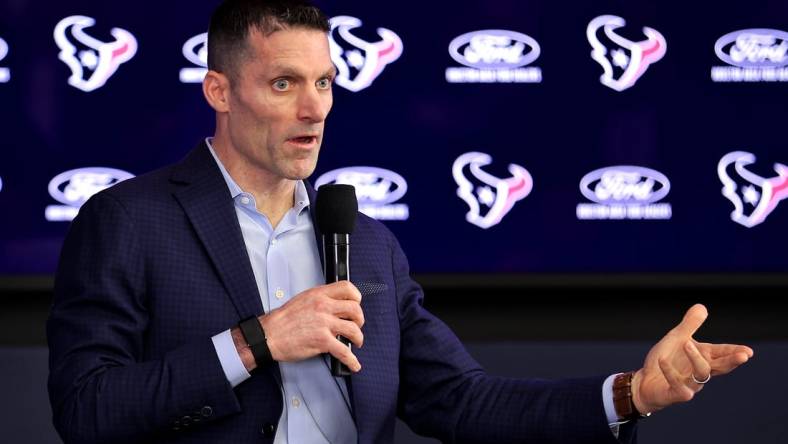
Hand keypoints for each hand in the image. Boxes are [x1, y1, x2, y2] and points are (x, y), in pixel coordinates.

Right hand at [260, 280, 364, 371]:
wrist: (270, 335)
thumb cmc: (284, 319)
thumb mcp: (303, 300)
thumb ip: (320, 299)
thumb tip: (335, 304)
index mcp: (319, 295)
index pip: (347, 288)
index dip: (356, 297)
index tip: (356, 304)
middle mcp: (324, 307)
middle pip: (355, 309)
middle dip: (359, 319)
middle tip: (356, 325)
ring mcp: (324, 324)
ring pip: (354, 329)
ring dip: (358, 338)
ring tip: (356, 342)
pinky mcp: (323, 341)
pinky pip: (344, 351)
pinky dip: (352, 360)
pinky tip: (354, 364)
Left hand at [631, 304, 753, 413]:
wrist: (646, 382)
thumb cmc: (665, 360)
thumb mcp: (676, 339)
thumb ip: (689, 325)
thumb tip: (702, 306)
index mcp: (703, 357)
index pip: (722, 354)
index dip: (735, 352)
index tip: (748, 351)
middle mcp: (699, 371)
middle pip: (720, 367)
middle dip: (732, 361)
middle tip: (743, 356)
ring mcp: (690, 384)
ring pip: (700, 373)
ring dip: (695, 358)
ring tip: (686, 343)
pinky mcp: (676, 393)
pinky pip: (678, 386)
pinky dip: (670, 373)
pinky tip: (662, 361)